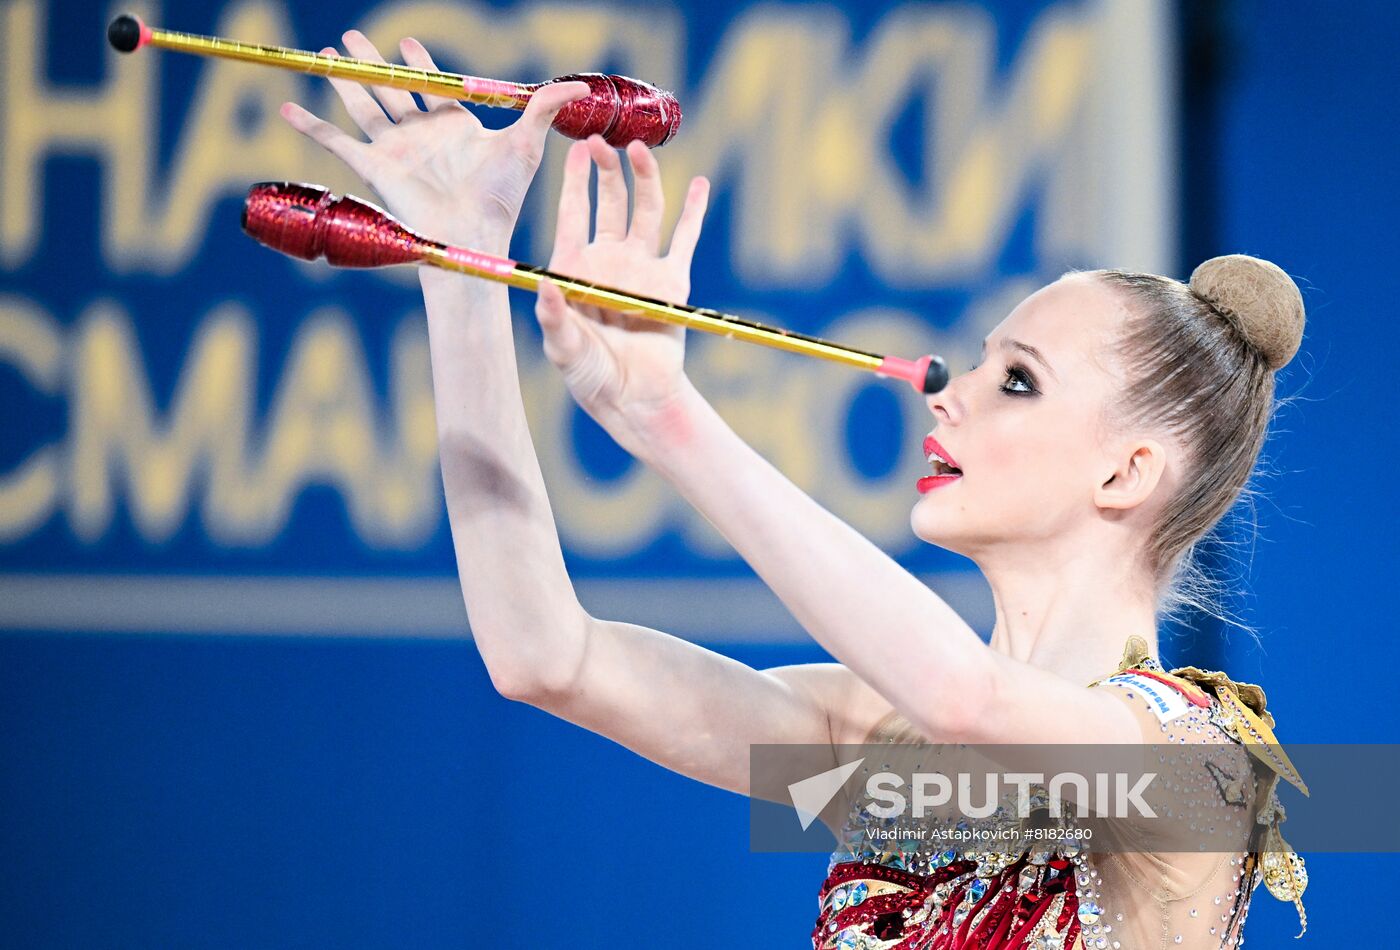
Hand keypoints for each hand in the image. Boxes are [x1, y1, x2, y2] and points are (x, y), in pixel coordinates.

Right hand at [280, 31, 588, 248]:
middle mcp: (421, 137)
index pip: (434, 89)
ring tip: (328, 53)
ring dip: (344, 79)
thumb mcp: (526, 143)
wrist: (470, 233)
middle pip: (391, 90)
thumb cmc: (501, 197)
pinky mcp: (373, 167)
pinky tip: (286, 106)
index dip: (422, 66)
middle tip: (355, 36)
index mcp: (454, 129)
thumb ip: (545, 108)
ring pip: (363, 105)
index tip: (411, 44)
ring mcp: (394, 151)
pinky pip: (335, 141)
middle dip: (374, 63)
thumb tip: (580, 86)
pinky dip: (310, 124)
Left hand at [535, 135, 709, 452]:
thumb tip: (544, 285)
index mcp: (575, 267)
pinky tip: (699, 184)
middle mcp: (608, 259)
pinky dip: (693, 212)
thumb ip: (553, 317)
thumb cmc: (588, 374)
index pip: (573, 213)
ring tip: (639, 148)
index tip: (574, 148)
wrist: (633, 397)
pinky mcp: (672, 282)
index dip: (573, 181)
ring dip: (644, 179)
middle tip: (602, 142)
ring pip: (645, 211)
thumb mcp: (562, 347)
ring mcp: (642, 267)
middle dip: (606, 170)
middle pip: (609, 202)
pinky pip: (684, 240)